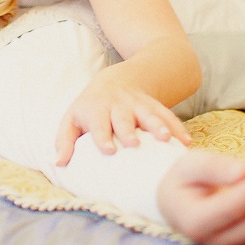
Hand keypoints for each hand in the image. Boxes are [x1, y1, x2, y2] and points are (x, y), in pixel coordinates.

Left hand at [54, 65, 190, 165]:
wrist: (117, 80)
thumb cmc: (91, 107)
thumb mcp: (73, 118)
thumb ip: (64, 141)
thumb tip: (58, 163)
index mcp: (96, 109)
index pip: (98, 123)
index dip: (102, 135)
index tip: (107, 150)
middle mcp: (118, 106)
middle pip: (124, 118)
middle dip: (129, 130)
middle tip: (134, 144)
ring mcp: (138, 104)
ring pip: (150, 114)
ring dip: (158, 126)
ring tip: (166, 140)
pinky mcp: (155, 106)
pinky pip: (168, 116)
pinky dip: (178, 128)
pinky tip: (186, 142)